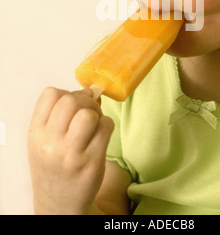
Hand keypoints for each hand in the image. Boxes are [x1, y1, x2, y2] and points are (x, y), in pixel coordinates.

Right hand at [27, 87, 113, 214]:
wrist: (59, 203)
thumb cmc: (54, 165)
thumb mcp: (45, 139)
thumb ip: (61, 114)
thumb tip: (91, 91)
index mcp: (37, 134)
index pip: (50, 95)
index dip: (67, 93)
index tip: (74, 103)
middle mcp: (51, 144)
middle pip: (71, 101)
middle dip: (85, 100)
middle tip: (88, 111)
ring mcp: (72, 154)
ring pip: (89, 114)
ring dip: (97, 113)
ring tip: (94, 124)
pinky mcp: (92, 162)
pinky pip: (106, 127)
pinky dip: (107, 125)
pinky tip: (101, 135)